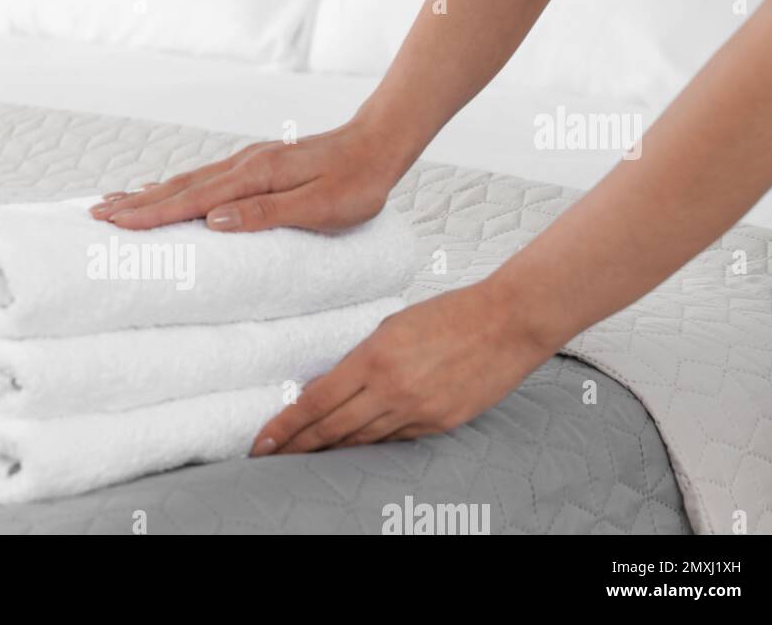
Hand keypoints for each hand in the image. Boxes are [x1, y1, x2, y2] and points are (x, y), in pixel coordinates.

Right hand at [89, 123, 408, 232]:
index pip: (192, 200)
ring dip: (148, 194)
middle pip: (178, 187)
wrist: (379, 144)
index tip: (116, 225)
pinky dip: (172, 186)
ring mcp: (246, 163)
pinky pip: (201, 177)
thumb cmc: (357, 182)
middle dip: (135, 204)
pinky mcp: (253, 165)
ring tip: (113, 204)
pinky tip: (160, 188)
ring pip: (186, 180)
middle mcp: (243, 166)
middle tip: (95, 216)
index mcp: (255, 178)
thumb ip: (267, 214)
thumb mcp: (320, 207)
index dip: (152, 215)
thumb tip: (215, 221)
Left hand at [251, 280, 559, 454]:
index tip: (263, 440)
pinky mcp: (439, 424)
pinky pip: (394, 440)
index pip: (315, 401)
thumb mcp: (392, 326)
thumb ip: (359, 359)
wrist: (508, 322)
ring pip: (361, 440)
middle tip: (271, 457)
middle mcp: (392, 391)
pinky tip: (352, 445)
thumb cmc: (450, 314)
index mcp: (374, 359)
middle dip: (297, 445)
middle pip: (331, 428)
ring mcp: (417, 411)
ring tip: (304, 455)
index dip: (285, 425)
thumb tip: (327, 386)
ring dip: (330, 449)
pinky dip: (369, 442)